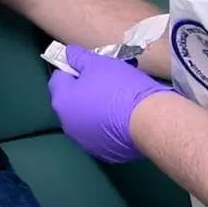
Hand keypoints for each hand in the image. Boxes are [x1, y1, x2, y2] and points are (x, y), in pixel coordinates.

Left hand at [48, 45, 176, 162]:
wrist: (149, 121)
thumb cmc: (120, 88)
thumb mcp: (98, 64)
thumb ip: (79, 58)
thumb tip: (67, 54)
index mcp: (62, 101)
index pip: (58, 78)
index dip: (72, 69)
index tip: (89, 66)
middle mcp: (67, 124)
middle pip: (71, 100)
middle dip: (84, 90)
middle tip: (105, 80)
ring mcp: (85, 141)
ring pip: (85, 119)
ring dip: (95, 109)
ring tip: (117, 99)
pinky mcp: (103, 153)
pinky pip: (101, 133)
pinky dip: (107, 126)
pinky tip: (123, 118)